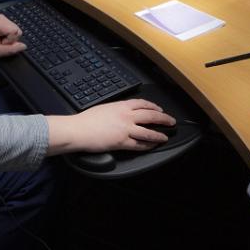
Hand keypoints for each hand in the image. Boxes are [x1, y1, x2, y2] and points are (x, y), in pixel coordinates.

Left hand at [0, 14, 25, 58]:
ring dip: (9, 39)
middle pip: (17, 31)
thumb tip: (23, 46)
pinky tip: (0, 37)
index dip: (10, 41)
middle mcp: (2, 18)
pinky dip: (9, 36)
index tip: (0, 43)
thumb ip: (10, 49)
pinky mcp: (6, 21)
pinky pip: (14, 31)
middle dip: (10, 40)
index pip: (15, 32)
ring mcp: (4, 18)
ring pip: (17, 31)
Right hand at [45, 98, 174, 154]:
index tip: (159, 109)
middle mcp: (126, 116)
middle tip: (171, 121)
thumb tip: (121, 113)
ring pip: (148, 132)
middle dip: (163, 119)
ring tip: (165, 136)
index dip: (154, 106)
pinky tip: (152, 146)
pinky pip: (139, 145)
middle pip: (150, 116)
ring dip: (159, 135)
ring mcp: (126, 129)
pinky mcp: (122, 142)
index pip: (143, 104)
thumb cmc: (86, 120)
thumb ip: (115, 110)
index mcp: (121, 106)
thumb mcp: (104, 108)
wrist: (78, 129)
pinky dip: (147, 146)